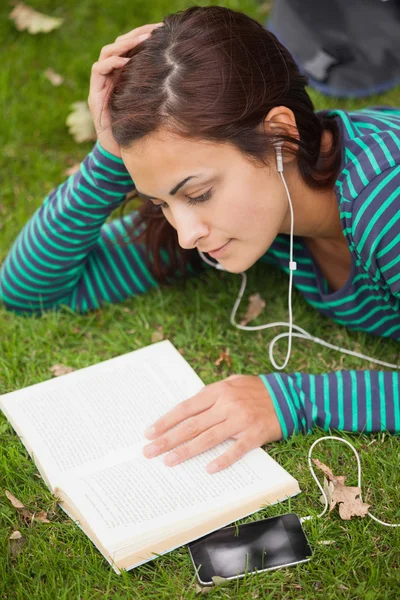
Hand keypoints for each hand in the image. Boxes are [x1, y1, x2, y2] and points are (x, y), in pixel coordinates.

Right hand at [88, 22, 163, 157]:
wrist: (121, 154)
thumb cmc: (140, 131)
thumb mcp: (153, 107)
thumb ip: (158, 91)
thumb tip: (182, 77)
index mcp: (125, 76)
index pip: (130, 48)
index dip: (143, 36)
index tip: (161, 31)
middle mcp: (113, 77)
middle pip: (119, 45)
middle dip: (135, 36)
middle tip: (154, 31)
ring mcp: (102, 85)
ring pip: (107, 53)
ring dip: (124, 45)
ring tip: (142, 41)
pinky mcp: (96, 95)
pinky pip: (99, 70)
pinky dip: (112, 63)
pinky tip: (126, 62)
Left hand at [142, 375, 281, 473]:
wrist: (290, 395)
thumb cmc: (257, 389)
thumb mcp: (232, 382)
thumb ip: (212, 394)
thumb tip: (190, 408)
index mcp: (218, 391)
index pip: (186, 408)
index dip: (166, 421)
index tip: (150, 432)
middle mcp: (226, 404)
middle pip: (191, 425)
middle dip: (168, 439)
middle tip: (149, 451)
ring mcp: (240, 419)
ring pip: (207, 438)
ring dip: (186, 451)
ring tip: (169, 461)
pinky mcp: (255, 434)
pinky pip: (236, 449)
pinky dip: (222, 459)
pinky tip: (208, 469)